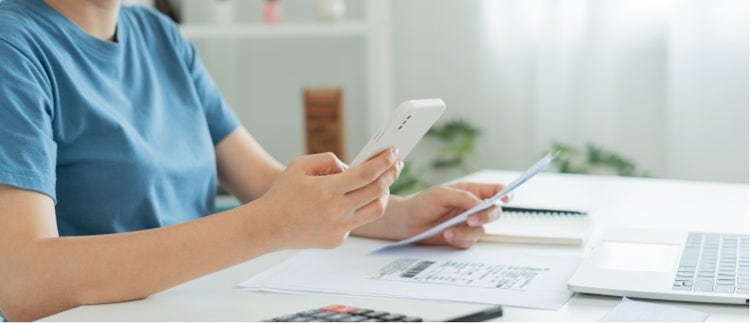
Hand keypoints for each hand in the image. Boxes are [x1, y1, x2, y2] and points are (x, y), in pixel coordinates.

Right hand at [253, 149, 401, 248]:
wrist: (268, 227)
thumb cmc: (283, 193)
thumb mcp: (300, 165)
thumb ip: (328, 159)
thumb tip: (351, 166)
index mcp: (328, 190)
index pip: (367, 174)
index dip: (384, 162)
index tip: (394, 153)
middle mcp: (337, 211)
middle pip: (377, 191)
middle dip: (391, 175)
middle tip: (396, 165)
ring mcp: (339, 229)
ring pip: (376, 210)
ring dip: (383, 194)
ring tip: (383, 183)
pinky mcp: (338, 240)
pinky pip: (357, 222)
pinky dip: (360, 209)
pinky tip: (354, 201)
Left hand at [399, 182, 509, 247]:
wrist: (408, 223)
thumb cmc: (423, 204)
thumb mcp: (442, 195)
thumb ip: (463, 197)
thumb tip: (480, 204)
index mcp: (471, 192)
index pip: (495, 191)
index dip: (505, 193)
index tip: (507, 198)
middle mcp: (473, 207)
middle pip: (494, 212)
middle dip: (485, 217)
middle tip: (470, 219)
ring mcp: (468, 223)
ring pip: (482, 230)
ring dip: (466, 232)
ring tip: (448, 231)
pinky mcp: (462, 237)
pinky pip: (470, 242)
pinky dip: (460, 239)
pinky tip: (447, 235)